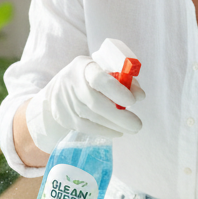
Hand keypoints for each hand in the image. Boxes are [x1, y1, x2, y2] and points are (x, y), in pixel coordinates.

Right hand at [24, 55, 144, 153]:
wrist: (57, 91)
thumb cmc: (87, 78)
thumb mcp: (103, 71)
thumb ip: (123, 80)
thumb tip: (140, 95)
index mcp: (84, 67)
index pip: (99, 78)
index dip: (117, 91)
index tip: (133, 101)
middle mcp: (72, 83)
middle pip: (96, 103)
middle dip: (120, 116)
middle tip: (137, 124)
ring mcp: (66, 102)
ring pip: (93, 117)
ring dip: (115, 125)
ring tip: (132, 128)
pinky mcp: (65, 118)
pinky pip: (87, 128)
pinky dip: (105, 131)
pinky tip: (118, 131)